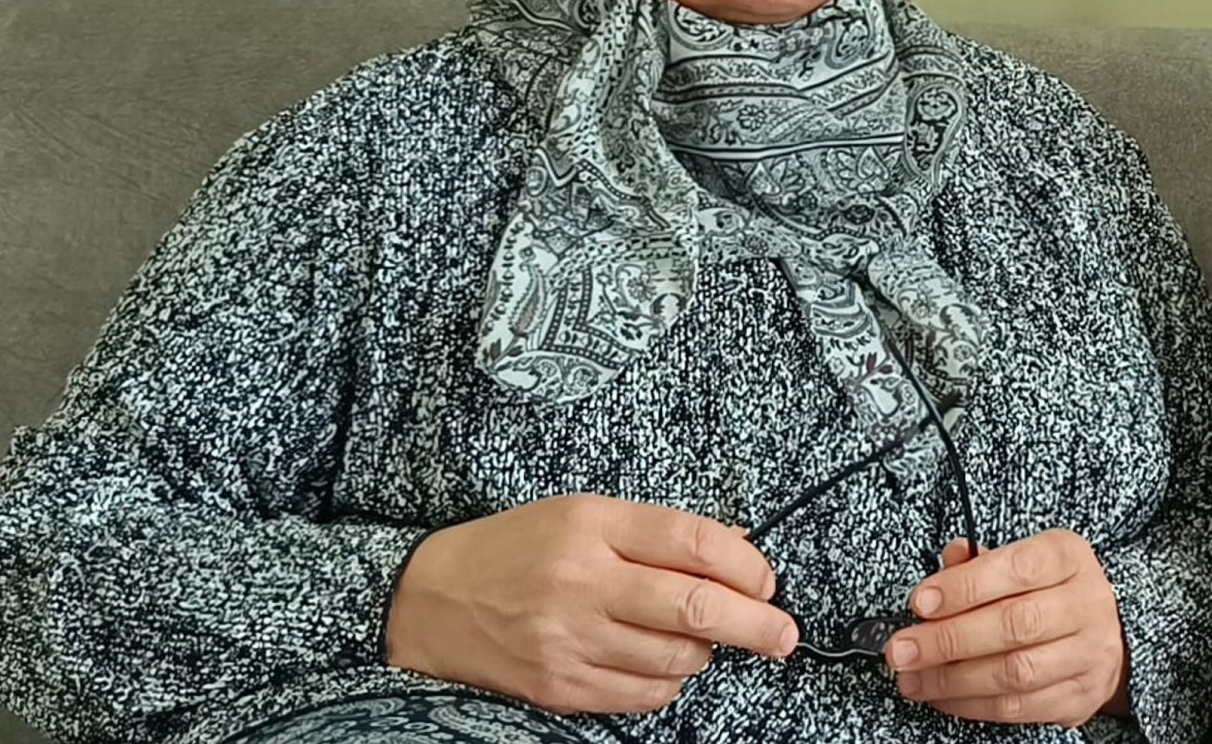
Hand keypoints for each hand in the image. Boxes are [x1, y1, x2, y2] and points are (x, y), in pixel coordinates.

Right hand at [385, 494, 797, 714]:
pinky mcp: (558, 686)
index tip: (766, 582)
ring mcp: (569, 639)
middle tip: (784, 635)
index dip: (746, 564)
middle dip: (757, 625)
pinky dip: (667, 684)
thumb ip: (656, 533)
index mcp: (592, 524)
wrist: (427, 600)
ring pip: (676, 659)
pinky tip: (659, 666)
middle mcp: (583, 580)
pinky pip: (643, 695)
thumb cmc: (515, 550)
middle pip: (696, 608)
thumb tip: (737, 546)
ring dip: (703, 653)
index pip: (694, 542)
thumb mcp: (583, 516)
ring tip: (693, 640)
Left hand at [888, 531, 1128, 726]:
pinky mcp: (1079, 697)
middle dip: (948, 639)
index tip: (921, 602)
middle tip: (902, 649)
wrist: (1105, 633)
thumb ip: (983, 561)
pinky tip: (942, 696)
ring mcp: (1088, 654)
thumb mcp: (1025, 559)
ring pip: (1015, 672)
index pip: (1017, 568)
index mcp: (1069, 558)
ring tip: (913, 678)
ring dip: (953, 679)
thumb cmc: (1051, 590)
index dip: (965, 587)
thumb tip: (951, 558)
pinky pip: (1019, 707)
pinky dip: (971, 704)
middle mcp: (1086, 604)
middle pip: (1015, 625)